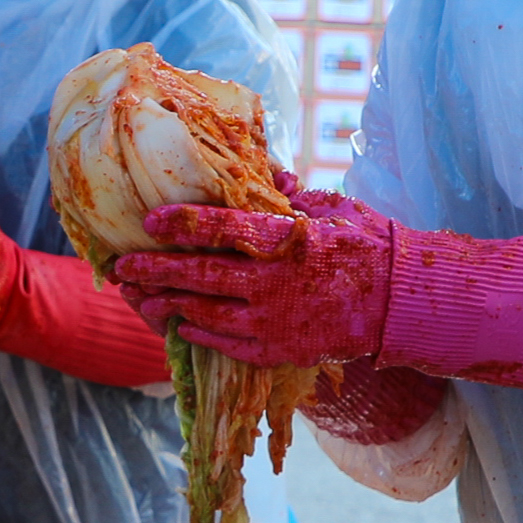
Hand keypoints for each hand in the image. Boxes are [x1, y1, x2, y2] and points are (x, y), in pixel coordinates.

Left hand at [112, 193, 394, 367]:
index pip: (222, 228)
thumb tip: (268, 172)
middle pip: (201, 275)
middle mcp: (273, 282)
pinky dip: (201, 334)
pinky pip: (228, 344)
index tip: (149, 220)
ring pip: (206, 314)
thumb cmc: (369, 247)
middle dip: (155, 271)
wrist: (402, 304)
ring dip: (168, 306)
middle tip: (120, 268)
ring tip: (139, 298)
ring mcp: (274, 321)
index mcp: (285, 240)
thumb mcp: (334, 209)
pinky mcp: (279, 350)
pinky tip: (182, 324)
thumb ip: (293, 195)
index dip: (181, 223)